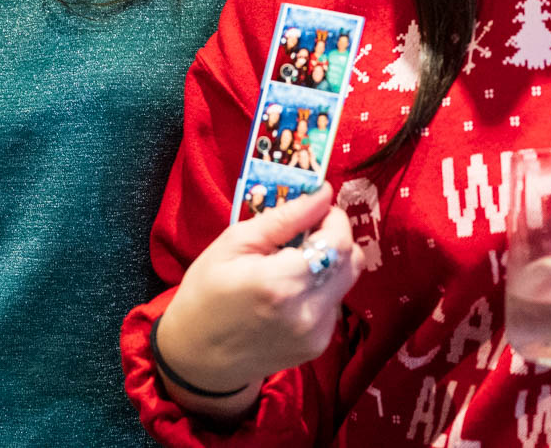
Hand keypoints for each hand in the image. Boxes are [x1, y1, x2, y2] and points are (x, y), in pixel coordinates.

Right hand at [156, 186, 364, 404]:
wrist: (199, 357)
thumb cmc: (206, 293)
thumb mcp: (233, 244)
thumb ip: (283, 218)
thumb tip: (323, 193)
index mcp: (281, 283)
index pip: (337, 241)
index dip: (334, 218)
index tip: (316, 208)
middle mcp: (307, 312)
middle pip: (351, 261)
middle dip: (335, 237)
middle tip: (306, 231)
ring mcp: (316, 333)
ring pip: (347, 281)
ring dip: (329, 262)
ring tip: (294, 262)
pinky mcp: (318, 345)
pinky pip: (335, 303)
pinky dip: (321, 287)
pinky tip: (291, 289)